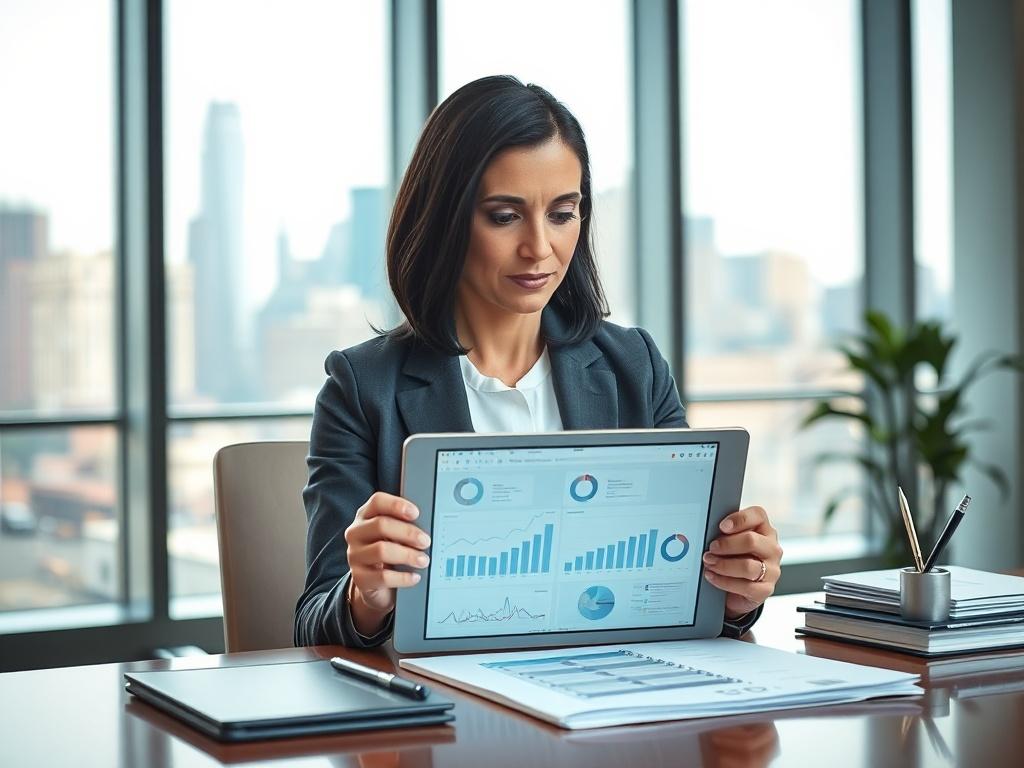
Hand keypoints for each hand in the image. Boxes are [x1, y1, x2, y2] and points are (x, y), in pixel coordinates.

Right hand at [345, 492, 429, 634]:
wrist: (376, 585)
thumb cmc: (390, 551)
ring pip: (382, 550)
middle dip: (407, 533)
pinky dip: (403, 577)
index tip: (416, 513)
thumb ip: (405, 525)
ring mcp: (355, 555)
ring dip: (407, 555)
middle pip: (381, 525)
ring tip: (423, 560)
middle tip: (426, 541)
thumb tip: (428, 524)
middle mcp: (356, 533)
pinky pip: (383, 576)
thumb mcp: (395, 535)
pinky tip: (415, 577)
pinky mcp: (359, 578)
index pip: (377, 502)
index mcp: (366, 516)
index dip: (396, 505)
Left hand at [702, 506, 782, 619]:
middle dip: (726, 545)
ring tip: (709, 563)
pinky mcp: (766, 589)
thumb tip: (707, 530)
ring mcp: (771, 570)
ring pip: (747, 566)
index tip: (721, 526)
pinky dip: (724, 581)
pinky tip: (712, 576)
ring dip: (723, 565)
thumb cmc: (731, 559)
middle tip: (711, 549)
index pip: (757, 515)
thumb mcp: (729, 541)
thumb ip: (724, 533)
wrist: (736, 589)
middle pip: (751, 541)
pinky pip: (745, 586)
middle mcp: (771, 548)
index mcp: (763, 530)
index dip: (738, 519)